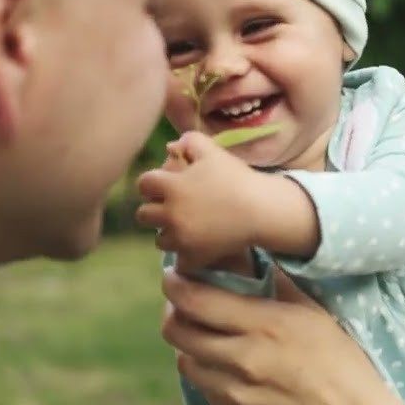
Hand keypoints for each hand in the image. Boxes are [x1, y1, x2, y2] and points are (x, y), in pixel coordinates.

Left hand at [136, 131, 267, 268]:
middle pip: (143, 215)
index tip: (164, 185)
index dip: (152, 183)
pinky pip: (180, 262)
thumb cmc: (236, 178)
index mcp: (171, 187)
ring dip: (168, 234)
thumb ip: (189, 142)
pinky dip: (186, 257)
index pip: (143, 184)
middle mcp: (170, 214)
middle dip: (155, 210)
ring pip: (159, 240)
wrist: (261, 209)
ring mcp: (181, 239)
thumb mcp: (212, 151)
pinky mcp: (194, 257)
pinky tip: (197, 248)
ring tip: (186, 228)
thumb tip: (172, 146)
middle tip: (173, 208)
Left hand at [160, 266, 404, 404]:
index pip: (195, 300)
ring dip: (188, 344)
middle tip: (184, 304)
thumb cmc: (340, 360)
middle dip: (173, 312)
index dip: (175, 285)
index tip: (173, 277)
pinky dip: (205, 370)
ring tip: (204, 334)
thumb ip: (278, 283)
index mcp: (264, 324)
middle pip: (177, 331)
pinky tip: (224, 362)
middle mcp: (242, 358)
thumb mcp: (313, 311)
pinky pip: (202, 386)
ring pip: (184, 360)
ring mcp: (235, 391)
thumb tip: (251, 256)